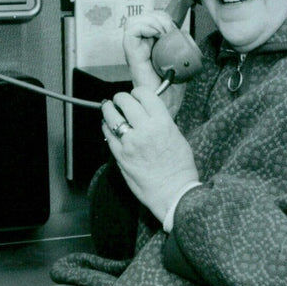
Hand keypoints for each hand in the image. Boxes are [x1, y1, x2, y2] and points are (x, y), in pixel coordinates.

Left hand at [102, 87, 198, 223]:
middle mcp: (145, 130)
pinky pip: (108, 135)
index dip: (137, 92)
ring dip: (109, 109)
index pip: (145, 95)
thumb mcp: (177, 138)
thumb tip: (149, 115)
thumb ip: (162, 123)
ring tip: (109, 108)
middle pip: (125, 102)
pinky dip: (106, 127)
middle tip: (120, 100)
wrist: (173, 193)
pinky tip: (108, 126)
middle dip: (120, 98)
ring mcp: (130, 143)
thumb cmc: (180, 169)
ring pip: (111, 116)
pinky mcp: (120, 156)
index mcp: (162, 123)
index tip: (136, 95)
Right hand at [122, 10, 184, 115]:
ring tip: (164, 32)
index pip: (150, 20)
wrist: (167, 104)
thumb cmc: (172, 88)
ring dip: (152, 21)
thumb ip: (182, 46)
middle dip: (158, 16)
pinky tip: (157, 34)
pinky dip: (145, 27)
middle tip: (170, 29)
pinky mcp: (132, 55)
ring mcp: (135, 50)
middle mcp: (140, 47)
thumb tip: (183, 33)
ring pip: (134, 21)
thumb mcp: (182, 60)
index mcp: (150, 46)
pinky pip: (131, 32)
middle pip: (142, 17)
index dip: (161, 17)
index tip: (174, 27)